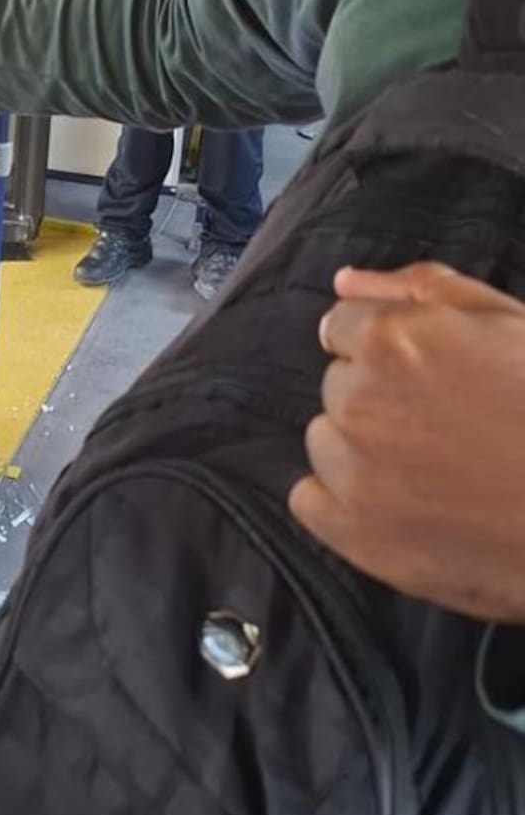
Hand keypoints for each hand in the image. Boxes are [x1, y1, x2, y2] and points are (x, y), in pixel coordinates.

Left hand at [290, 264, 524, 618]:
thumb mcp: (505, 322)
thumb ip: (419, 289)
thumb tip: (345, 281)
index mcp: (392, 341)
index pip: (342, 329)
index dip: (390, 351)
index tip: (429, 377)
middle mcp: (360, 401)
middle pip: (338, 387)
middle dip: (377, 399)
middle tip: (444, 427)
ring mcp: (353, 472)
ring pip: (326, 443)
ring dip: (360, 451)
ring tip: (432, 470)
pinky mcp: (353, 533)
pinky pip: (309, 501)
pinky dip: (343, 504)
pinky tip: (398, 506)